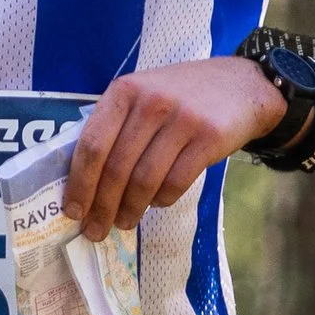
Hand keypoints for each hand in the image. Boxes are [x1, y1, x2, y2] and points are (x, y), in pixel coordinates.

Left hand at [63, 58, 280, 240]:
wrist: (242, 85)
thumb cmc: (182, 96)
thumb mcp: (143, 94)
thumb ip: (115, 125)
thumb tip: (84, 181)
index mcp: (124, 92)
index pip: (92, 144)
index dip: (79, 183)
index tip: (72, 210)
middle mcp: (150, 102)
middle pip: (116, 168)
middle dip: (102, 207)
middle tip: (95, 230)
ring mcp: (181, 119)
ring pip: (144, 180)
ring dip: (130, 209)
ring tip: (124, 222)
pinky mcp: (209, 138)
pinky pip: (175, 183)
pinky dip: (161, 200)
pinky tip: (156, 204)